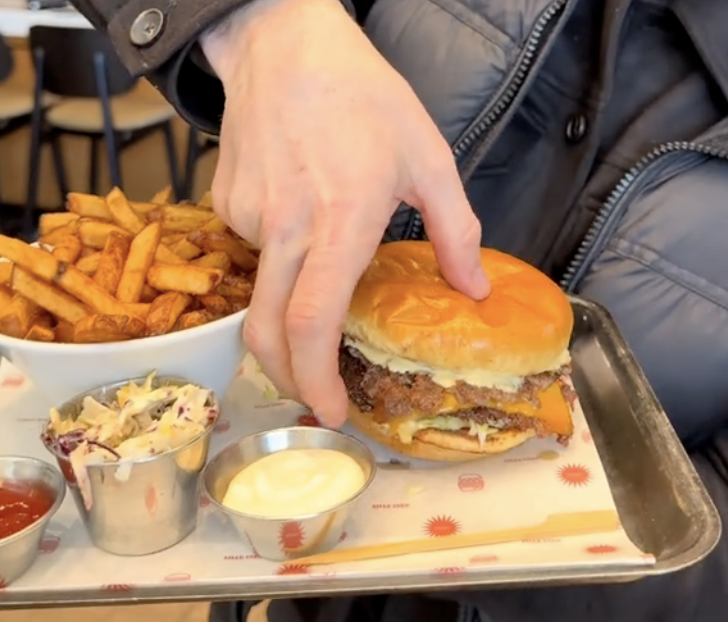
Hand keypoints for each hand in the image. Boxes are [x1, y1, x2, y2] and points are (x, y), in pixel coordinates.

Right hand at [201, 0, 489, 425]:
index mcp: (343, 219)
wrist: (285, 46)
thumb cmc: (363, 97)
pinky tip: (296, 220)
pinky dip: (276, 259)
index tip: (332, 411)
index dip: (318, 378)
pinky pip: (251, 252)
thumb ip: (455, 231)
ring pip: (260, 293)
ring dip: (285, 313)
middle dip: (287, 377)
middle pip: (268, 330)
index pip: (315, 320)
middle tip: (314, 392)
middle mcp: (287, 227)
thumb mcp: (428, 157)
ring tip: (315, 276)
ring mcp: (248, 217)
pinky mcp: (226, 206)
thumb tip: (472, 289)